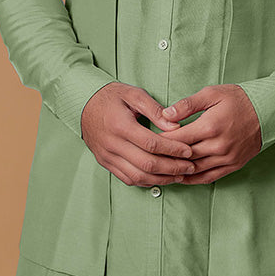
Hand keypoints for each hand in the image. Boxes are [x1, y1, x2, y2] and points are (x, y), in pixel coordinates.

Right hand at [81, 82, 199, 187]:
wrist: (83, 104)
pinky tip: (161, 177)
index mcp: (121, 125)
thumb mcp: (133, 94)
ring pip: (138, 176)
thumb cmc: (111, 96)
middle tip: (190, 167)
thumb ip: (155, 109)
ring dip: (162, 179)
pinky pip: (128, 178)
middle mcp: (112, 144)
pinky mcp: (105, 162)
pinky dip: (146, 181)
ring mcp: (107, 156)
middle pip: (147, 164)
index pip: (152, 143)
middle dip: (172, 168)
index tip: (189, 151)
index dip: (173, 149)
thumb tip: (175, 125)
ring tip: (180, 175)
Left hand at [158, 84, 262, 183]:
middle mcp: (218, 145)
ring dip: (178, 171)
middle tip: (150, 156)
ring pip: (195, 170)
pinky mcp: (233, 165)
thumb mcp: (211, 93)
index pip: (178, 138)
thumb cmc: (238, 99)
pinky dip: (194, 179)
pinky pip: (210, 177)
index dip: (161, 140)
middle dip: (166, 157)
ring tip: (162, 169)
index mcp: (210, 126)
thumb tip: (165, 114)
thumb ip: (187, 104)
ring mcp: (226, 157)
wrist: (267, 110)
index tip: (148, 140)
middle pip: (184, 156)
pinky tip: (182, 177)